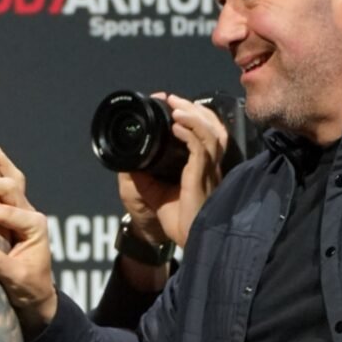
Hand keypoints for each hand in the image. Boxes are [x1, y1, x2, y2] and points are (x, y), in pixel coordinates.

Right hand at [0, 141, 57, 335]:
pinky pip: (9, 185)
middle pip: (12, 189)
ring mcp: (23, 211)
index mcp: (35, 227)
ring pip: (14, 179)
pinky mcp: (13, 213)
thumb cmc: (28, 288)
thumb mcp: (16, 279)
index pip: (9, 213)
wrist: (36, 294)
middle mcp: (31, 214)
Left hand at [118, 94, 227, 247]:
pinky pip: (201, 149)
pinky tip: (177, 126)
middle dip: (194, 108)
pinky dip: (190, 133)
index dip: (193, 114)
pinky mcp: (202, 178)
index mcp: (202, 166)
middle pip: (214, 126)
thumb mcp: (153, 191)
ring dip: (193, 116)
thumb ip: (144, 174)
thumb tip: (128, 159)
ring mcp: (209, 171)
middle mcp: (209, 165)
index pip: (205, 131)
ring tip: (176, 106)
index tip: (172, 103)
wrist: (186, 242)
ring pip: (211, 133)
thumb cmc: (177, 220)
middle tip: (173, 99)